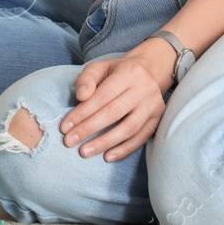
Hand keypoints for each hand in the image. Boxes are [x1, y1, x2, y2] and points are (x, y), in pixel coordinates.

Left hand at [59, 40, 174, 160]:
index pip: (102, 96)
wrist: (146, 72)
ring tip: (85, 151)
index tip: (65, 127)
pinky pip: (141, 138)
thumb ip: (86, 79)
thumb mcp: (99, 67)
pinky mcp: (158, 119)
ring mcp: (154, 105)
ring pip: (129, 128)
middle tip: (70, 142)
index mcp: (129, 72)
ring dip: (105, 142)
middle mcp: (145, 89)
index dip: (82, 113)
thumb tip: (81, 97)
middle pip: (114, 113)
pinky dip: (124, 149)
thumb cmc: (116, 72)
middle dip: (89, 129)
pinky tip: (108, 156)